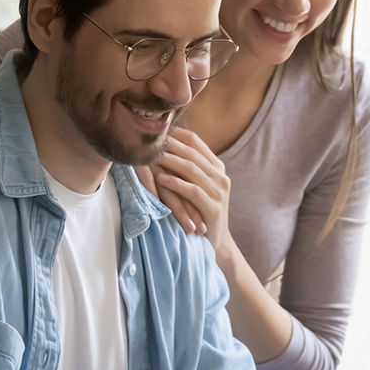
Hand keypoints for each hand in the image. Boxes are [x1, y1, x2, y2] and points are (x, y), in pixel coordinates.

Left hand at [153, 127, 231, 251]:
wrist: (216, 241)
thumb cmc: (199, 211)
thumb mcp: (196, 186)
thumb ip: (187, 168)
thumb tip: (161, 145)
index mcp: (217, 167)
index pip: (195, 141)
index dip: (174, 133)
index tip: (154, 129)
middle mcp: (221, 176)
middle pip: (192, 153)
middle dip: (169, 145)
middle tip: (149, 139)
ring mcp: (219, 191)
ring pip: (192, 169)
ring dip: (169, 161)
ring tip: (151, 157)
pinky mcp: (214, 207)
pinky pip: (192, 191)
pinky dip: (175, 183)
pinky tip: (160, 179)